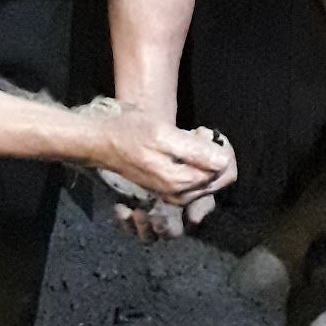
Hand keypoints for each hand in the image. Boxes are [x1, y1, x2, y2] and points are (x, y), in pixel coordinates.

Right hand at [88, 109, 235, 207]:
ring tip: (187, 137)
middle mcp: (179, 194)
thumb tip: (224, 161)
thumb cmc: (128, 132)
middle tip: (197, 133)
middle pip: (220, 178)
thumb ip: (195, 150)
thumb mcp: (161, 133)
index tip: (202, 131)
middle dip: (216, 153)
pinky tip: (180, 147)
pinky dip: (195, 162)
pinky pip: (195, 178)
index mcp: (180, 182)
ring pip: (209, 178)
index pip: (225, 171)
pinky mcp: (168, 188)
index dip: (221, 146)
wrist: (101, 141)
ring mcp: (173, 194)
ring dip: (205, 157)